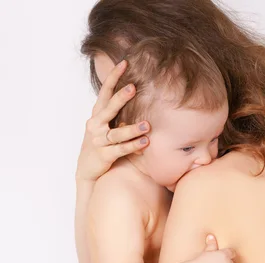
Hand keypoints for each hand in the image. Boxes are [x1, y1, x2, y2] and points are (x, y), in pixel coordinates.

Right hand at [76, 60, 150, 181]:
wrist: (88, 169)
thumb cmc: (101, 145)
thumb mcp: (106, 126)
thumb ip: (117, 115)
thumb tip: (133, 98)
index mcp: (97, 115)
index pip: (105, 92)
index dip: (113, 77)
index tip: (124, 62)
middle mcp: (96, 125)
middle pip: (109, 108)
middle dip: (121, 97)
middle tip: (133, 87)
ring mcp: (99, 141)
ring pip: (116, 133)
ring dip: (132, 128)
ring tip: (147, 124)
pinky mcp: (104, 155)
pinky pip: (120, 149)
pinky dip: (133, 146)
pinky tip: (145, 142)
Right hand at [195, 235, 236, 262]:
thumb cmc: (201, 261)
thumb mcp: (207, 251)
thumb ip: (211, 244)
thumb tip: (211, 236)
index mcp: (225, 255)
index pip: (232, 252)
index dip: (229, 253)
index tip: (227, 253)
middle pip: (231, 262)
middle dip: (226, 262)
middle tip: (218, 262)